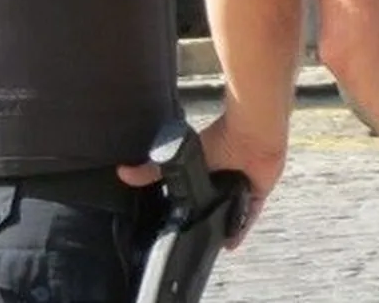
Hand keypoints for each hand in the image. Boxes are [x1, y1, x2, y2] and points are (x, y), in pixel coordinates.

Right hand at [117, 113, 287, 248]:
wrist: (251, 136)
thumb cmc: (219, 138)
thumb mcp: (180, 158)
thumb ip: (153, 169)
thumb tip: (122, 172)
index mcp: (207, 166)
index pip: (195, 190)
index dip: (189, 205)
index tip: (177, 221)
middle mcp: (225, 177)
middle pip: (214, 202)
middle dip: (207, 216)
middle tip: (195, 236)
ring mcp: (242, 186)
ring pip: (231, 211)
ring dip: (223, 224)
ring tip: (211, 243)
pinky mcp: (256, 194)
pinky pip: (249, 215)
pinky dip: (241, 228)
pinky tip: (231, 242)